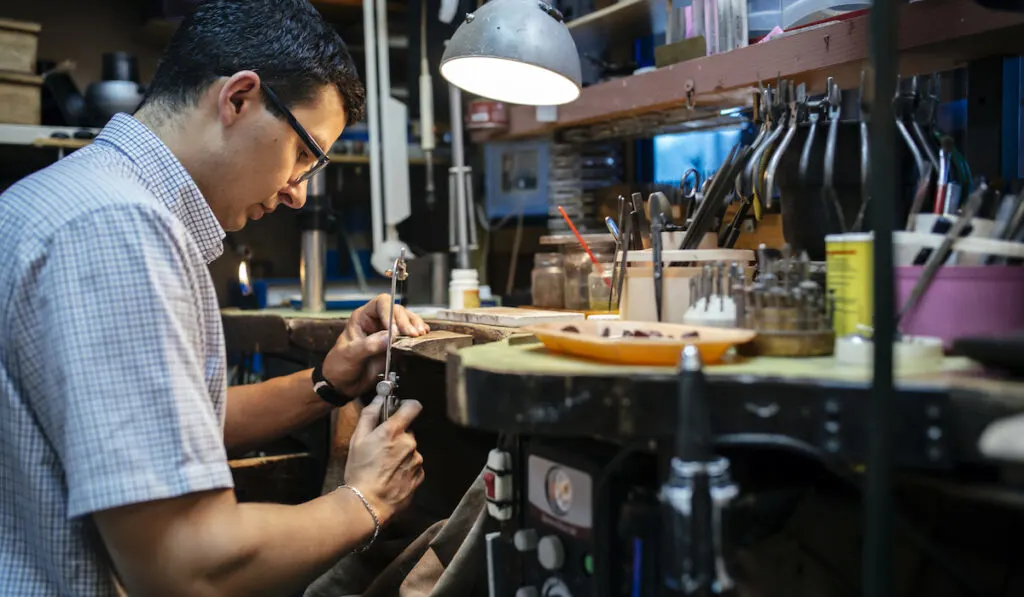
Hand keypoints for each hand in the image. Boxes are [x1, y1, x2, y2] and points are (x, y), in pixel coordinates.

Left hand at [322, 294, 430, 396]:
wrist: (344, 385)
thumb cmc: (339, 366)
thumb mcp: (349, 355)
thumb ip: (368, 346)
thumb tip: (388, 337)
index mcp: (362, 318)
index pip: (381, 304)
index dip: (390, 312)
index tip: (395, 329)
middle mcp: (377, 321)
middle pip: (397, 311)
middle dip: (406, 322)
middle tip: (411, 334)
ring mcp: (387, 333)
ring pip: (406, 320)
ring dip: (414, 326)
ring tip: (419, 335)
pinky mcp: (395, 345)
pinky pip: (409, 334)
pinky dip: (417, 334)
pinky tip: (422, 337)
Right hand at [343, 398, 423, 523]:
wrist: (368, 504)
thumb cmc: (360, 472)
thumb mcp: (357, 440)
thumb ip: (370, 415)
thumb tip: (379, 399)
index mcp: (393, 431)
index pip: (412, 406)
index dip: (407, 405)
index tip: (401, 409)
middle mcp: (409, 443)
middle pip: (408, 431)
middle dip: (397, 436)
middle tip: (381, 447)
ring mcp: (416, 460)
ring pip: (411, 449)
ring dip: (401, 453)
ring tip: (384, 466)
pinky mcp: (419, 475)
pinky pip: (414, 465)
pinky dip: (405, 468)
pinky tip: (392, 476)